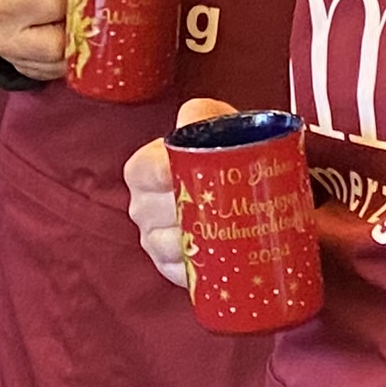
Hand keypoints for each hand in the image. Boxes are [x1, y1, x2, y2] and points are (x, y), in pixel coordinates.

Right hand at [121, 96, 235, 289]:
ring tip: (223, 232)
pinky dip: (198, 269)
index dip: (158, 172)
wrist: (245, 186)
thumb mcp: (213, 124)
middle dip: (182, 210)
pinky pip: (179, 273)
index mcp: (145, 169)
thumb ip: (201, 114)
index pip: (141, 171)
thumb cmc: (223, 151)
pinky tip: (216, 261)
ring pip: (166, 245)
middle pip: (153, 212)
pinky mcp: (172, 268)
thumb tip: (193, 116)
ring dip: (191, 241)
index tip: (178, 173)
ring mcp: (155, 239)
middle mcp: (143, 205)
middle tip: (218, 204)